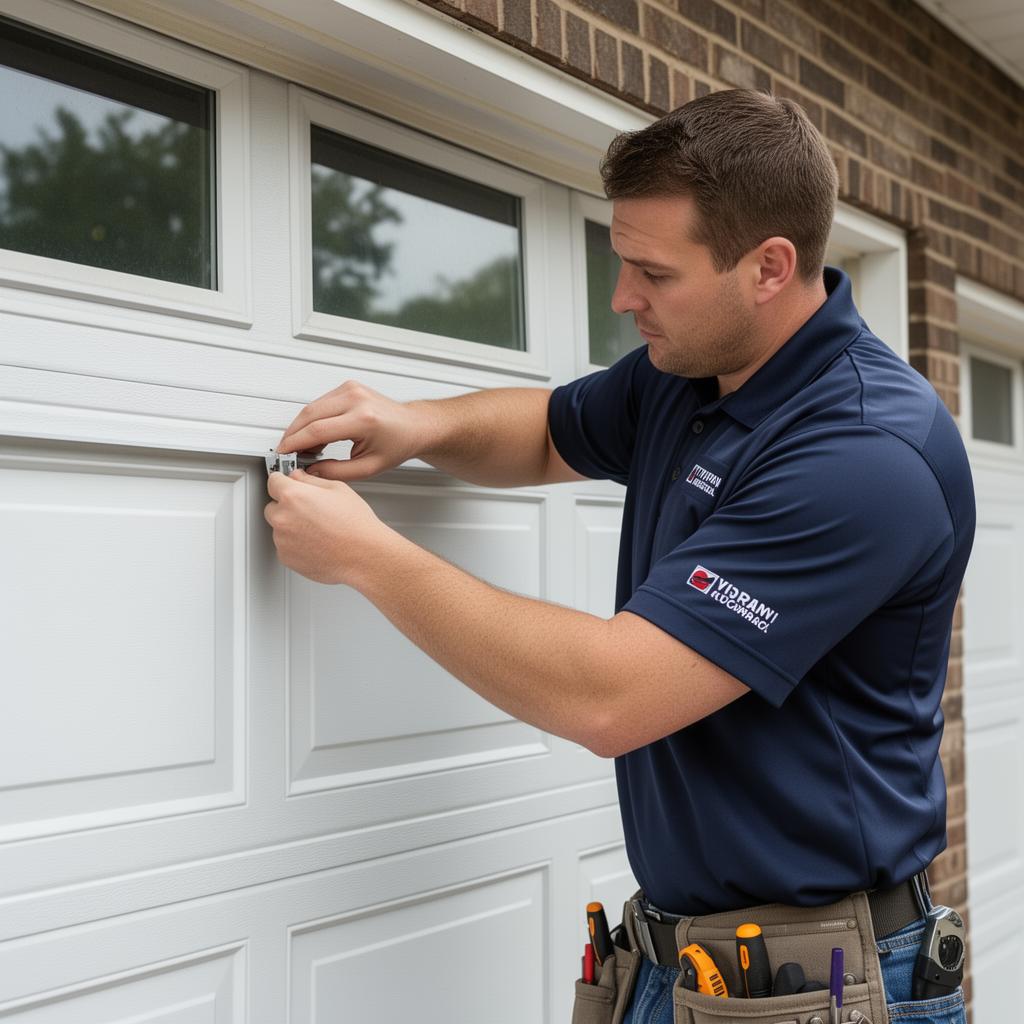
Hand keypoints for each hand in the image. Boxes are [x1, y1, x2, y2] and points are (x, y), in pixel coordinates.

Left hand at [264, 468, 388, 585]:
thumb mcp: (337, 489)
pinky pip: (285, 546)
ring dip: (291, 526)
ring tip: (318, 529)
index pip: (273, 481)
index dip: (284, 481)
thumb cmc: (356, 525)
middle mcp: (283, 518)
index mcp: (293, 496)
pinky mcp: (286, 558)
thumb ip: (310, 479)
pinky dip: (295, 544)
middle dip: (287, 506)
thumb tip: (298, 477)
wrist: (364, 556)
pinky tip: (316, 542)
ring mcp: (283, 540)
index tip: (288, 484)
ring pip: (279, 528)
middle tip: (311, 510)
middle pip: (273, 506)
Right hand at [276, 380, 426, 481]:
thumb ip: (336, 472)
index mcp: (363, 419)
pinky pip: (320, 403)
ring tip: (303, 448)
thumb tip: (310, 471)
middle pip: (309, 415)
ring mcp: (351, 389)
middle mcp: (356, 399)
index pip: (317, 430)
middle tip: (288, 453)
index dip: (295, 443)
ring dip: (301, 427)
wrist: (413, 426)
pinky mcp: (348, 387)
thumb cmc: (398, 444)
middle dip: (293, 435)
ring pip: (312, 407)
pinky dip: (311, 419)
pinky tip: (314, 435)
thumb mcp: (369, 468)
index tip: (285, 454)